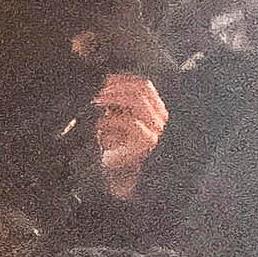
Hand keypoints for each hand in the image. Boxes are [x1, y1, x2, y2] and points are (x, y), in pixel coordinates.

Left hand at [88, 73, 166, 192]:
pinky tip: (100, 125)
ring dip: (113, 99)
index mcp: (155, 112)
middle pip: (142, 90)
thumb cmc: (118, 150)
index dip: (124, 79)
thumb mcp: (116, 122)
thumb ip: (116, 105)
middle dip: (116, 88)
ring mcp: (156, 131)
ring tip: (97, 103)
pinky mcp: (147, 143)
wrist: (122, 177)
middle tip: (98, 94)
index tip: (105, 80)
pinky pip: (130, 122)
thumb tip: (105, 84)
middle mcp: (160, 120)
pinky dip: (111, 120)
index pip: (145, 85)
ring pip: (137, 103)